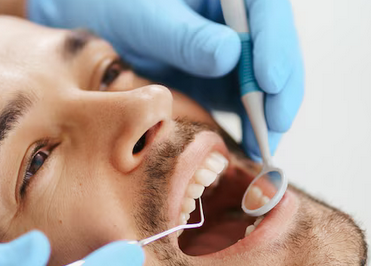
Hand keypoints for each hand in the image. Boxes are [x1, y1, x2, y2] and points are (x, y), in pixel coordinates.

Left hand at [28, 0, 303, 160]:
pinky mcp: (221, 79)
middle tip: (274, 123)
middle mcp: (234, 19)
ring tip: (263, 145)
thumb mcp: (144, 17)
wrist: (90, 24)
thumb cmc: (114, 6)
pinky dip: (250, 124)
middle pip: (274, 49)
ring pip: (266, 80)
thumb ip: (183, 36)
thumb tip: (231, 54)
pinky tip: (249, 147)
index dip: (276, 44)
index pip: (265, 9)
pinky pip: (245, 101)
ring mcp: (231, 50)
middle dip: (281, 87)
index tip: (268, 79)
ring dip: (269, 113)